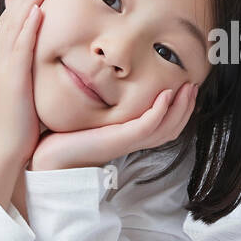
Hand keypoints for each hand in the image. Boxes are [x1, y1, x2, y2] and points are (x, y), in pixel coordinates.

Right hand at [0, 0, 49, 166]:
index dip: (23, 2)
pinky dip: (27, 26)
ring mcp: (3, 68)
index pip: (12, 25)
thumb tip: (45, 69)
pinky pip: (19, 47)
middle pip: (11, 17)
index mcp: (3, 64)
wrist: (3, 150)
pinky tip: (38, 10)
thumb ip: (32, 77)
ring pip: (14, 26)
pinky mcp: (11, 79)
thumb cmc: (18, 128)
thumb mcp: (25, 94)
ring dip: (28, 1)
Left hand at [30, 80, 198, 171]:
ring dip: (180, 107)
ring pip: (165, 128)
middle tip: (194, 84)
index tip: (187, 86)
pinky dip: (158, 112)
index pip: (166, 125)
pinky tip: (164, 94)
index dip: (181, 108)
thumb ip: (103, 104)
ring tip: (187, 87)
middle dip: (187, 106)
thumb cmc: (64, 137)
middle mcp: (132, 141)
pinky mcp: (116, 140)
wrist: (46, 159)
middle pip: (172, 128)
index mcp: (129, 137)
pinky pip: (145, 127)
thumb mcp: (90, 117)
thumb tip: (106, 81)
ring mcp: (126, 142)